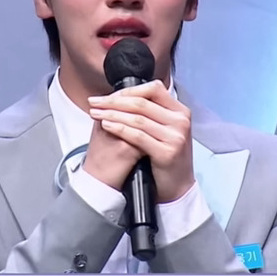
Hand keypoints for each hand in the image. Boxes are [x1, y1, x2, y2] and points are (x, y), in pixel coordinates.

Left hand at [84, 80, 194, 202]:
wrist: (178, 186)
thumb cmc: (166, 156)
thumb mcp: (165, 130)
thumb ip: (152, 113)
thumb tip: (122, 96)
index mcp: (181, 111)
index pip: (154, 89)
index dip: (129, 90)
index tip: (109, 95)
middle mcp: (181, 121)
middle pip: (142, 103)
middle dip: (114, 102)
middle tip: (95, 102)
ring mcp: (175, 137)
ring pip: (138, 119)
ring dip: (112, 114)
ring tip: (96, 113)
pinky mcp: (167, 152)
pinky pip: (138, 136)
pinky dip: (119, 129)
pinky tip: (106, 126)